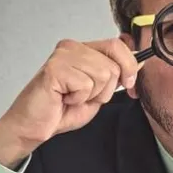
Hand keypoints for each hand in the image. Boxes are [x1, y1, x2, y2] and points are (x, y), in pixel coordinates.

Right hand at [0, 38, 139, 167]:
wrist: (33, 126)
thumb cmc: (61, 110)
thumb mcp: (98, 92)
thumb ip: (116, 76)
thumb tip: (139, 61)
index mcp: (83, 50)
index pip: (118, 45)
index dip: (129, 67)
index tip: (128, 85)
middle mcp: (72, 47)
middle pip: (113, 63)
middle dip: (106, 89)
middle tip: (86, 97)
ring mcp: (62, 56)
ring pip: (102, 74)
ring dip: (92, 95)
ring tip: (72, 97)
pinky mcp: (54, 68)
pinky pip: (85, 84)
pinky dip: (78, 98)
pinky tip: (63, 98)